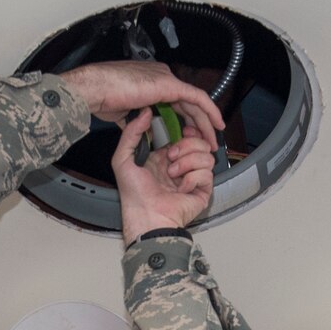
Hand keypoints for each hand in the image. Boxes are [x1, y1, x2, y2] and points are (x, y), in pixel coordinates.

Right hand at [57, 60, 223, 135]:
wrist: (96, 89)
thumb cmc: (102, 98)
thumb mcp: (124, 115)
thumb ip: (137, 123)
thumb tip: (142, 134)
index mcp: (151, 83)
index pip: (175, 102)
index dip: (185, 120)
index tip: (189, 137)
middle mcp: (162, 78)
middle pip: (188, 103)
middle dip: (200, 123)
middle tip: (208, 141)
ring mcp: (166, 79)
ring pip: (195, 101)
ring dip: (207, 121)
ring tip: (214, 138)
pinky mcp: (170, 85)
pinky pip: (197, 98)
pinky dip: (209, 111)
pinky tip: (216, 125)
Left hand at [112, 120, 216, 241]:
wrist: (147, 216)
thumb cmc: (134, 195)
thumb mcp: (123, 159)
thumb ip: (131, 133)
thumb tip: (144, 113)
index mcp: (165, 157)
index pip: (185, 135)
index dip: (187, 130)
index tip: (182, 131)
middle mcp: (181, 166)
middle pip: (200, 141)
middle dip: (186, 146)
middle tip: (171, 158)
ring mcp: (193, 178)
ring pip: (206, 155)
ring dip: (188, 162)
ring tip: (173, 175)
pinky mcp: (202, 190)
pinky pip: (207, 173)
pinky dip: (193, 179)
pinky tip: (181, 188)